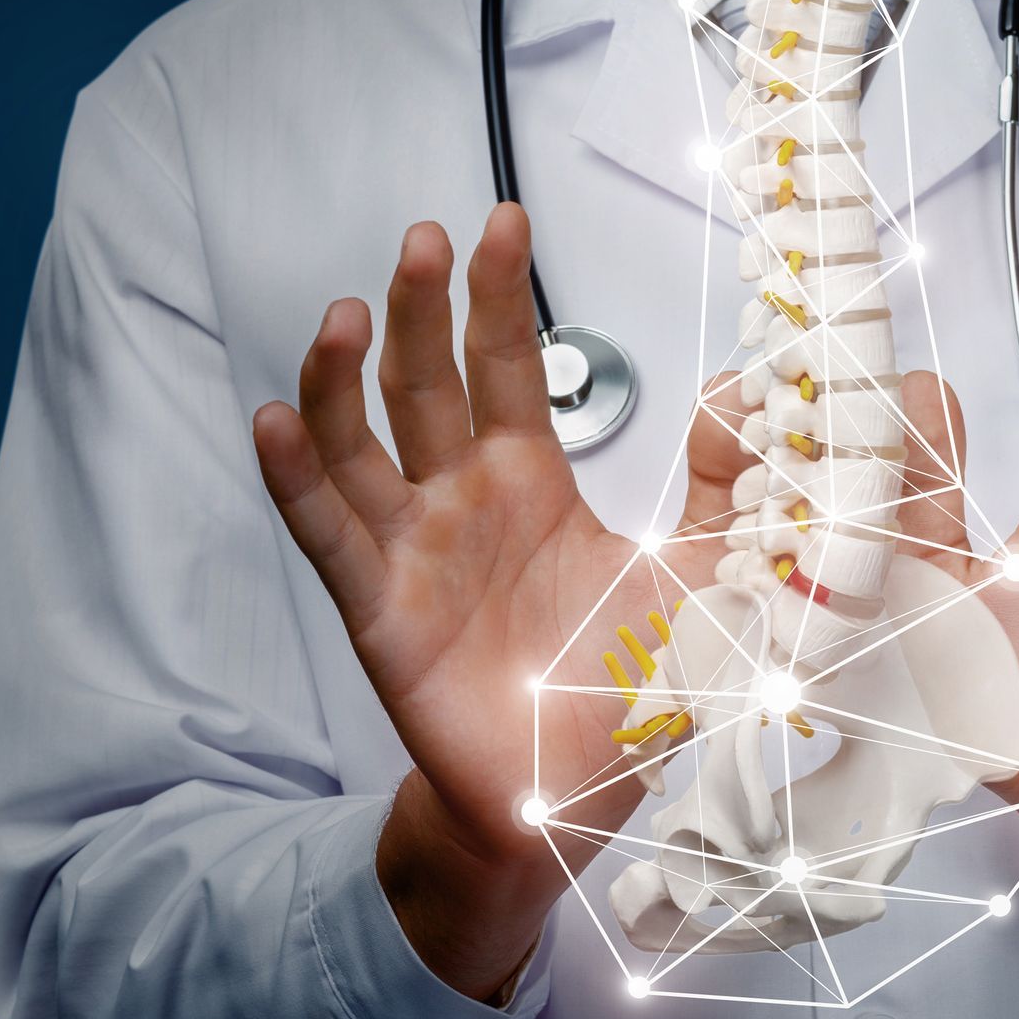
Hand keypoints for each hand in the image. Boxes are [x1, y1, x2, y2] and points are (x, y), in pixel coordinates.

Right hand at [251, 203, 748, 997]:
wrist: (572, 796)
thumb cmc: (622, 688)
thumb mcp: (701, 574)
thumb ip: (726, 490)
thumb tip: (747, 402)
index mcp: (530, 483)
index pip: (507, 364)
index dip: (500, 294)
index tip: (502, 221)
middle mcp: (461, 501)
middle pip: (426, 381)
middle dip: (421, 306)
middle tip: (425, 236)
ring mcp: (412, 549)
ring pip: (361, 441)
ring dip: (341, 376)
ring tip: (341, 311)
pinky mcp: (380, 609)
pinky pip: (327, 533)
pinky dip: (294, 478)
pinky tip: (271, 422)